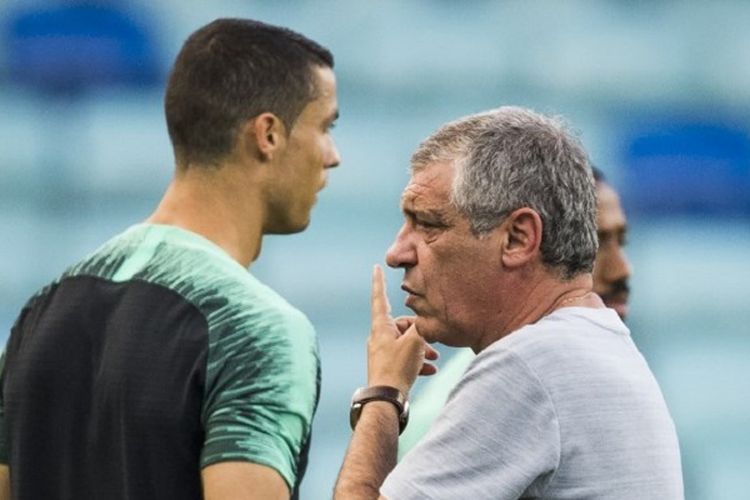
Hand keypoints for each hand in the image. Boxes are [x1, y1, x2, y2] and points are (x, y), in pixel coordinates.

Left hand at [367, 266, 437, 394]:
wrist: (386, 399)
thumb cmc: (398, 367)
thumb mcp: (415, 342)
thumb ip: (421, 327)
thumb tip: (425, 321)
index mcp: (381, 327)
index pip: (380, 298)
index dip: (379, 282)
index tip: (376, 268)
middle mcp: (379, 337)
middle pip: (401, 325)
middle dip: (420, 331)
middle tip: (432, 342)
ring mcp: (382, 353)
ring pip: (405, 343)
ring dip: (421, 349)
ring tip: (433, 357)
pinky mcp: (388, 367)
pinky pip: (405, 359)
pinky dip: (417, 362)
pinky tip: (430, 370)